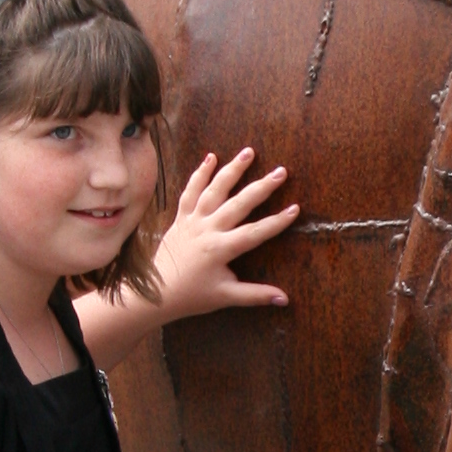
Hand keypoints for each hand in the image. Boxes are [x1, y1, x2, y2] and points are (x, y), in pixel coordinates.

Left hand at [149, 146, 296, 323]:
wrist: (157, 292)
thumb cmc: (193, 295)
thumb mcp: (226, 296)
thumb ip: (256, 295)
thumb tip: (285, 299)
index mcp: (220, 249)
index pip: (255, 233)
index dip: (276, 222)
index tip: (295, 208)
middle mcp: (207, 230)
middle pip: (238, 204)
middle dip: (261, 187)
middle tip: (280, 171)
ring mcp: (193, 221)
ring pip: (214, 190)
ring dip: (232, 170)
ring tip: (248, 152)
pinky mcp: (181, 218)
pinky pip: (190, 191)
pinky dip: (199, 174)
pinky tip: (211, 157)